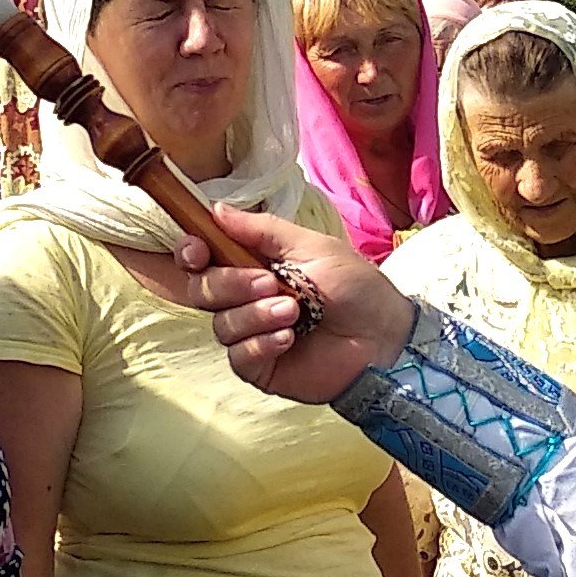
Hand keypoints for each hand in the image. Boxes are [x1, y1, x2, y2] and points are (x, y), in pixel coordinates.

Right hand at [177, 206, 410, 402]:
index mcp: (253, 265)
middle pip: (203, 290)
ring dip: (255, 314)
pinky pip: (238, 356)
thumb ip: (262, 230)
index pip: (203, 259)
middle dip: (229, 283)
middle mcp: (246, 299)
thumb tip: (217, 209)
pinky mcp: (261, 367)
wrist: (385, 335)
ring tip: (295, 312)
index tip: (197, 250)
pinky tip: (289, 339)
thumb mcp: (311, 246)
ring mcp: (252, 334)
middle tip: (269, 282)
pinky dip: (260, 343)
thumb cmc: (356, 287)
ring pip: (221, 324)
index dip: (191, 252)